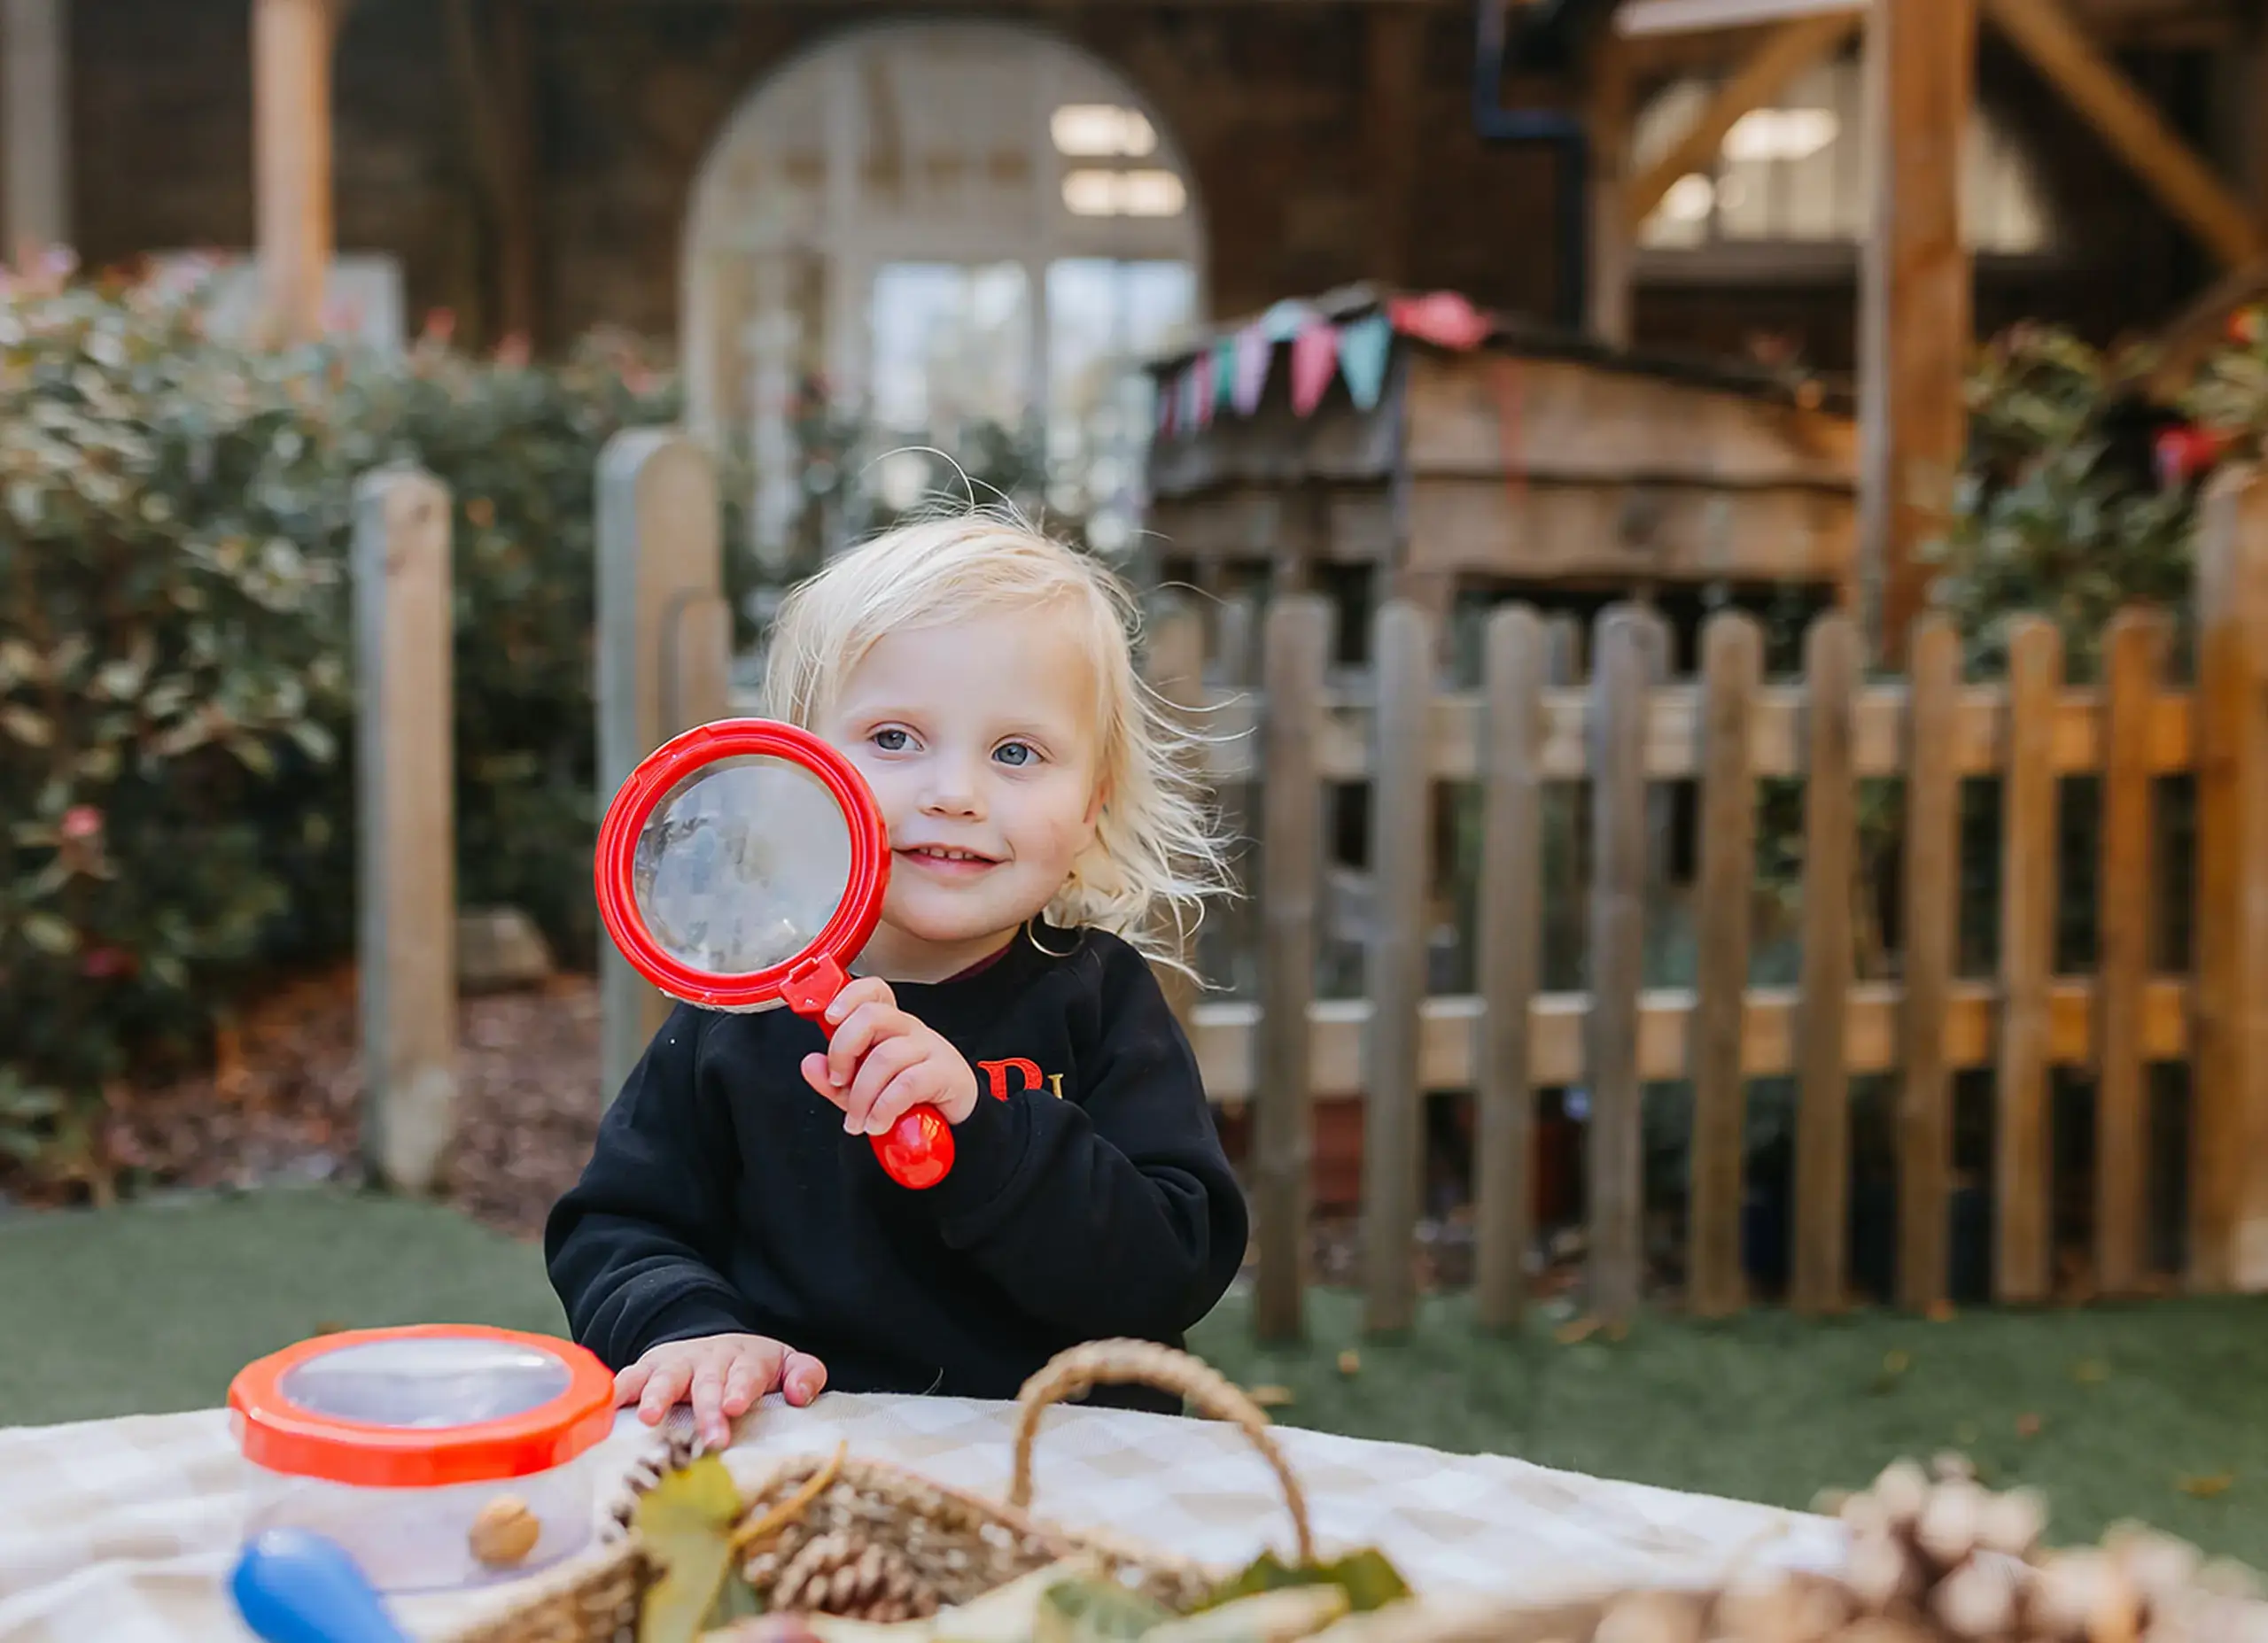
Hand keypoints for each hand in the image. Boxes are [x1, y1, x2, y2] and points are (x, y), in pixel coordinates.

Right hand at [615, 1333, 827, 1447]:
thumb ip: (805, 1375)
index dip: (740, 1389)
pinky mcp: (647, 1369)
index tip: (735, 1407)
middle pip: (708, 1382)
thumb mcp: (787, 1364)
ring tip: (648, 1418)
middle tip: (711, 1436)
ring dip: (656, 1395)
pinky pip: (629, 1378)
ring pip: (666, 1376)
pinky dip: (617, 1392)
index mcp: (746, 1359)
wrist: (715, 1345)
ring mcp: (676, 1363)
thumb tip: (801, 1394)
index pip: (746, 1373)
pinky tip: (605, 1409)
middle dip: (707, 1408)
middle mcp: (709, 1358)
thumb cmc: (753, 1367)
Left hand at [802, 975, 979, 1137]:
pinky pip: (907, 1083)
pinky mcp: (945, 1073)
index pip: (873, 991)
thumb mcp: (861, 1090)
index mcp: (888, 1025)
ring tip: (859, 1120)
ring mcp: (930, 1048)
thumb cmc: (909, 1098)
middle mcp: (909, 1029)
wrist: (952, 1122)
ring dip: (862, 1096)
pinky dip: (884, 1108)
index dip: (848, 996)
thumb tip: (811, 1064)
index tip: (830, 1017)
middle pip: (872, 1016)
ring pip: (885, 1057)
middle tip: (839, 1081)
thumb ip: (833, 1079)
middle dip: (843, 1051)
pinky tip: (878, 1123)